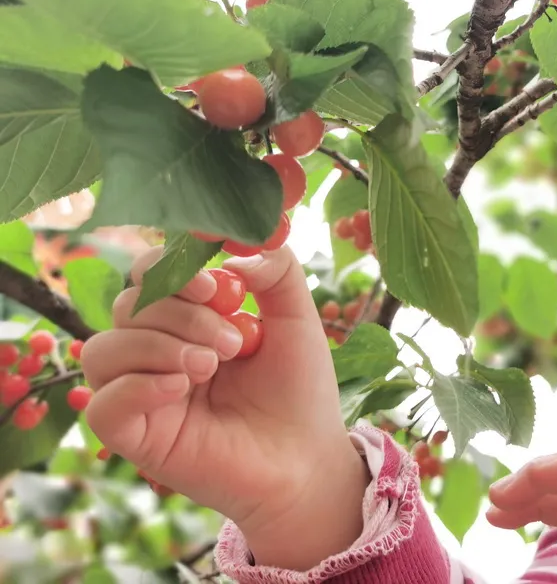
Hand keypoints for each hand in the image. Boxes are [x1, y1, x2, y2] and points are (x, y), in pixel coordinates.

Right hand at [81, 247, 362, 544]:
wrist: (307, 458)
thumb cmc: (300, 389)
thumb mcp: (296, 317)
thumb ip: (275, 271)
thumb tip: (238, 246)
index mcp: (187, 319)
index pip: (148, 275)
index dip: (170, 268)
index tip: (214, 285)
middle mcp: (155, 352)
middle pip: (129, 306)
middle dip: (181, 314)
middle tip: (234, 342)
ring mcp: (141, 394)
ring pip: (103, 349)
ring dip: (160, 346)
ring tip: (213, 365)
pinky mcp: (134, 437)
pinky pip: (101, 405)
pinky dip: (138, 387)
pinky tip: (183, 387)